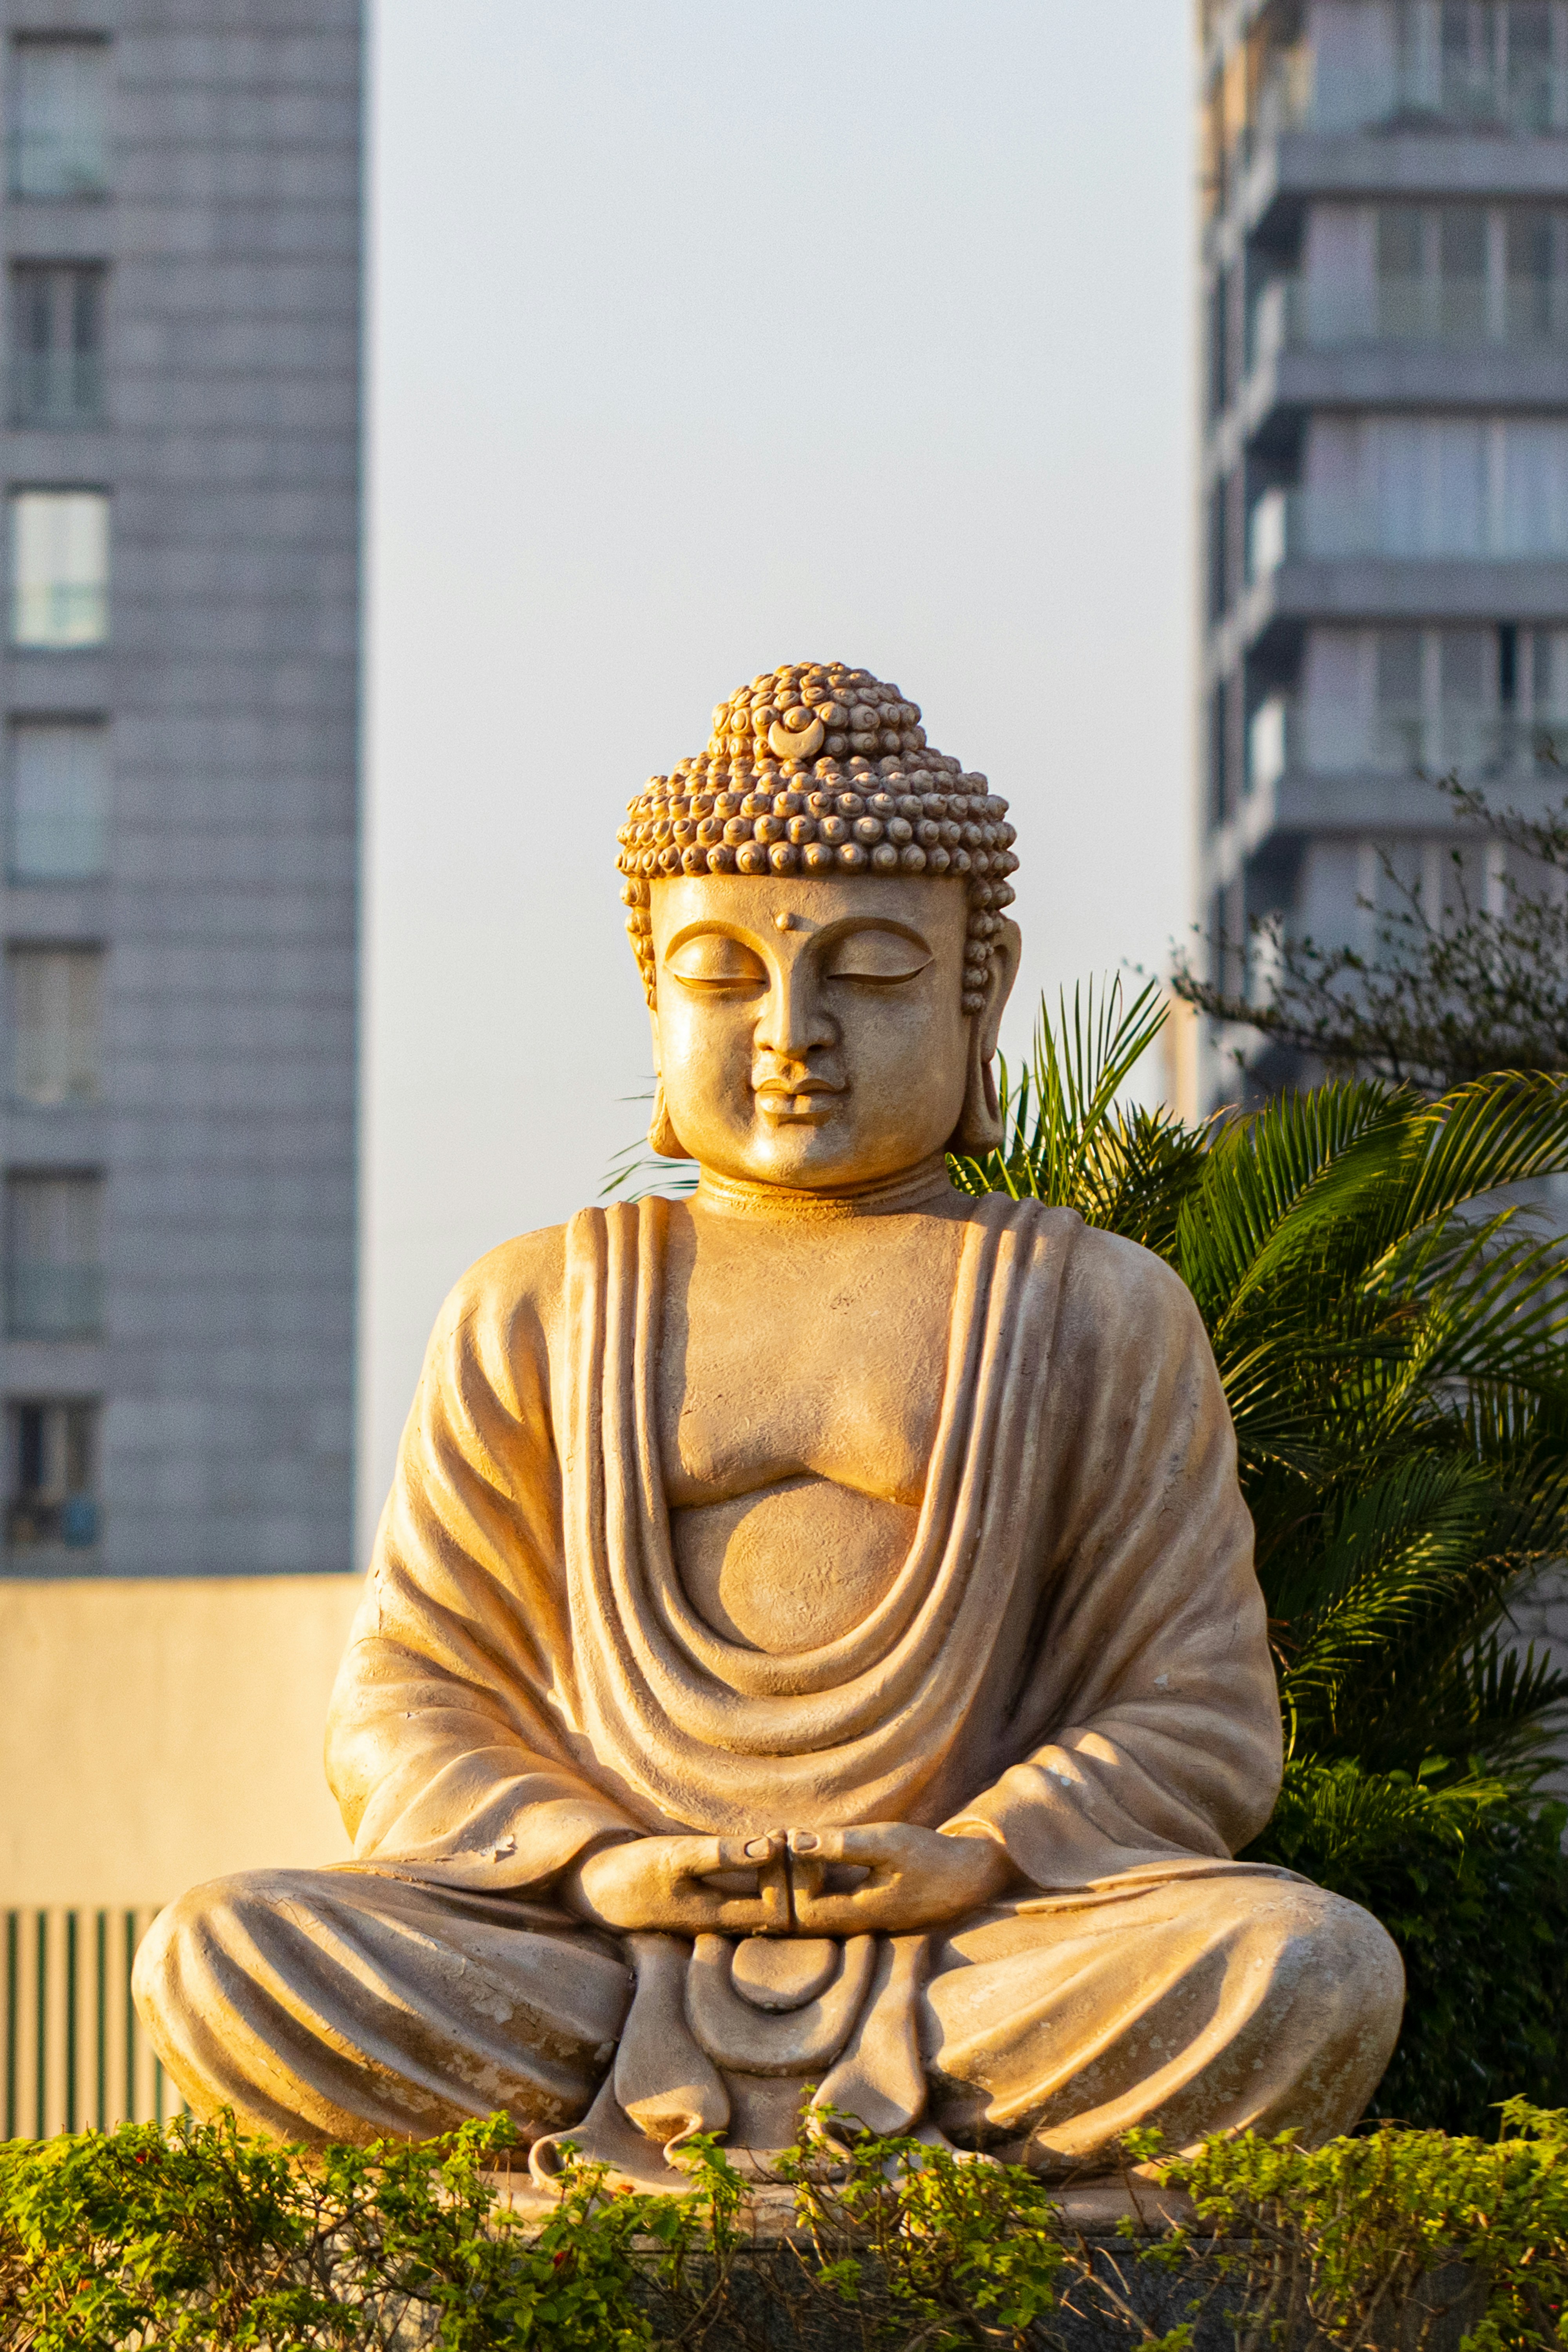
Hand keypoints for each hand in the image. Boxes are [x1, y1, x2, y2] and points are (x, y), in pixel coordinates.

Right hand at [560, 1831, 790, 1934]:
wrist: (600, 1888)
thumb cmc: (635, 1871)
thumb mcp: (674, 1857)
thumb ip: (719, 1854)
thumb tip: (768, 1848)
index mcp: (721, 1919)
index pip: (783, 1909)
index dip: (796, 1877)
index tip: (795, 1839)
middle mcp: (726, 1925)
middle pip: (782, 1911)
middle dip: (797, 1876)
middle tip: (799, 1835)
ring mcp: (719, 1917)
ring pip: (769, 1904)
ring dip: (782, 1873)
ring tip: (786, 1836)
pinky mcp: (712, 1906)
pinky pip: (754, 1896)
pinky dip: (768, 1873)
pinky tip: (767, 1845)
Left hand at [787, 1824, 1015, 1933]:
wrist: (968, 1877)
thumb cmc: (930, 1858)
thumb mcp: (887, 1843)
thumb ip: (840, 1844)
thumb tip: (793, 1841)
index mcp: (855, 1915)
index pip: (796, 1909)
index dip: (783, 1875)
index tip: (783, 1838)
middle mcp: (850, 1925)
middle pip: (794, 1916)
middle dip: (777, 1880)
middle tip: (769, 1839)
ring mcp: (855, 1920)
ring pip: (806, 1909)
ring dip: (790, 1877)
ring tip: (782, 1840)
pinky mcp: (860, 1909)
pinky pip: (820, 1900)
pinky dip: (806, 1877)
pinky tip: (804, 1849)